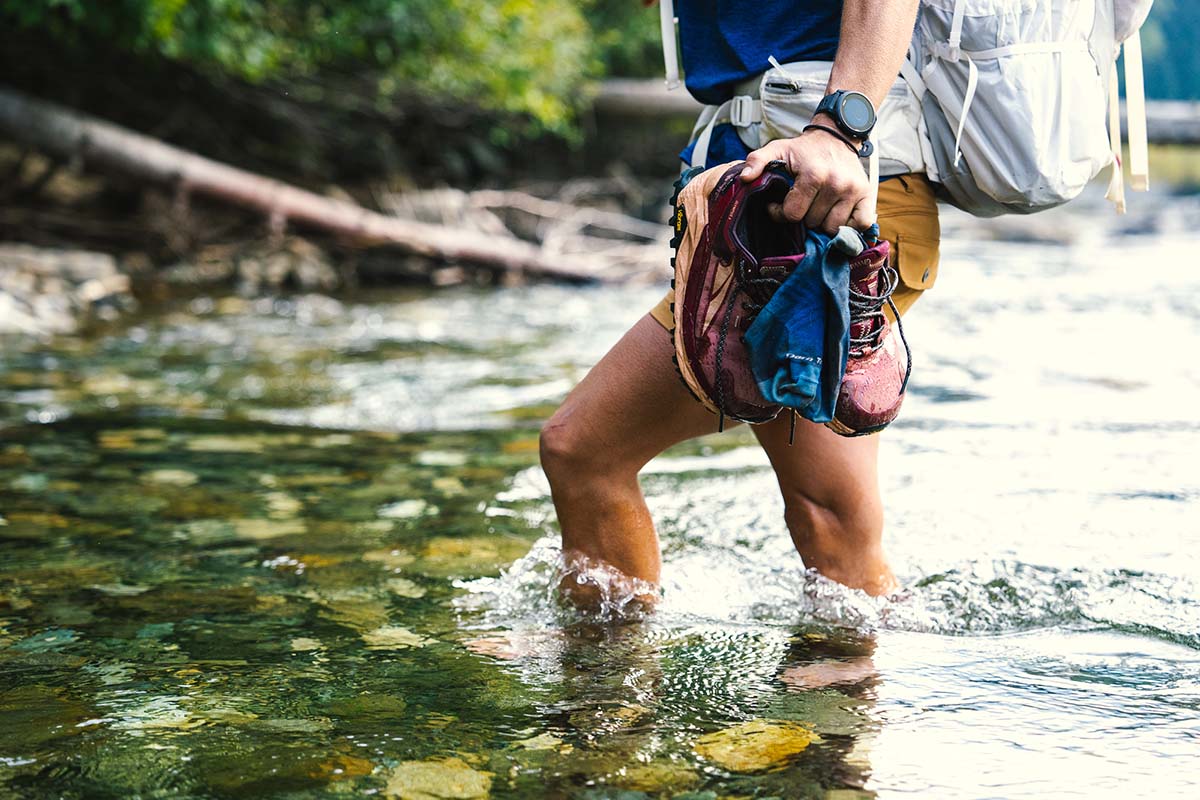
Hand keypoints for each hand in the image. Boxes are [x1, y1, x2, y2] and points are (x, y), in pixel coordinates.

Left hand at [739, 122, 874, 234]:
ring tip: (817, 207)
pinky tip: (837, 215)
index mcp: (814, 175)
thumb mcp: (777, 149)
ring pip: (833, 229)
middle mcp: (837, 184)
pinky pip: (860, 225)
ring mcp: (854, 191)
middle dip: (802, 217)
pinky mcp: (868, 195)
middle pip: (812, 224)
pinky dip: (849, 226)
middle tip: (801, 203)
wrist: (836, 137)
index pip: (793, 214)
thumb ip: (757, 161)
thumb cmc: (804, 149)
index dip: (781, 213)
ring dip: (822, 222)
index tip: (779, 204)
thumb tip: (744, 178)